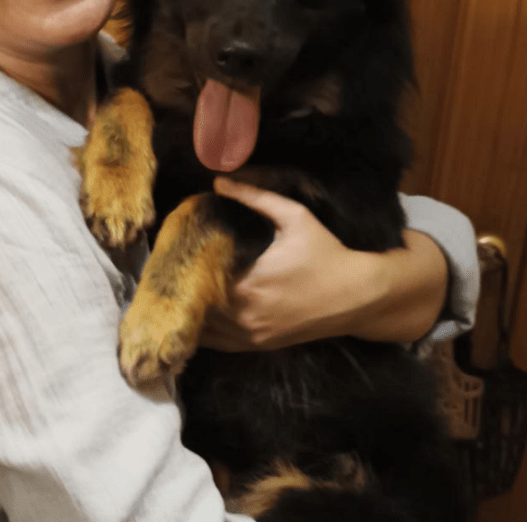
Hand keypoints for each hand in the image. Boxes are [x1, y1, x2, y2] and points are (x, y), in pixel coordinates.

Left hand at [198, 178, 447, 350]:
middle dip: (182, 288)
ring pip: (204, 330)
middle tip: (167, 269)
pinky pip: (220, 344)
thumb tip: (218, 181)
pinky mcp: (260, 345)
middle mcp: (247, 315)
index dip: (183, 266)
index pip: (199, 279)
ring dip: (189, 311)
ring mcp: (253, 335)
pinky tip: (192, 316)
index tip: (174, 251)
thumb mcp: (295, 217)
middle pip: (196, 305)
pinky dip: (203, 332)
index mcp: (250, 284)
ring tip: (175, 290)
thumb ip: (255, 197)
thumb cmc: (327, 253)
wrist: (358, 295)